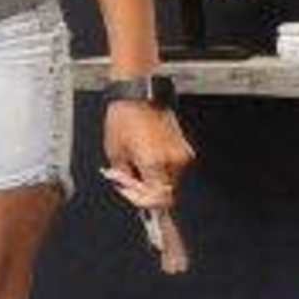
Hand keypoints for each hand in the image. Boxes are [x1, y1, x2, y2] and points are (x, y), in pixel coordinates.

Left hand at [102, 98, 194, 269]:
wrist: (140, 95)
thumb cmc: (124, 119)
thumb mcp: (114, 151)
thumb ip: (124, 176)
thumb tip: (130, 188)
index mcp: (155, 163)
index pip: (158, 200)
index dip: (143, 204)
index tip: (132, 198)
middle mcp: (174, 161)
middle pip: (164, 193)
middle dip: (146, 192)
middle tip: (128, 183)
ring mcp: (182, 155)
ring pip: (169, 182)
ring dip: (152, 181)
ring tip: (133, 165)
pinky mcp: (184, 149)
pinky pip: (172, 169)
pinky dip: (159, 170)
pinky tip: (144, 158)